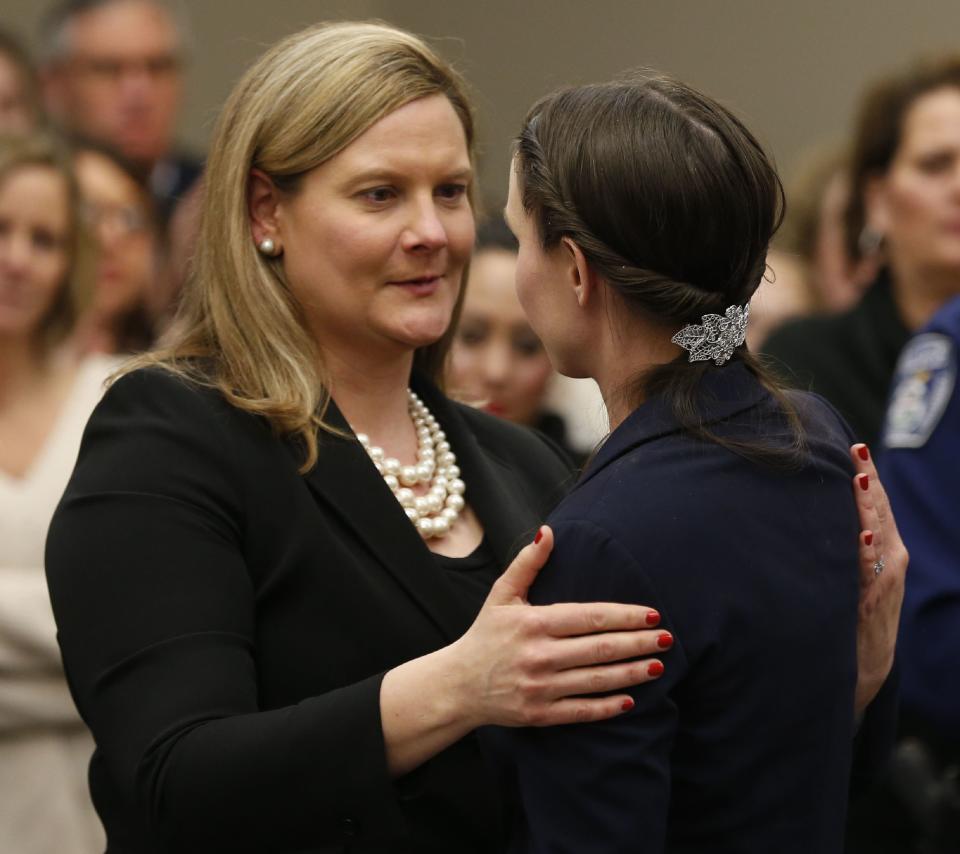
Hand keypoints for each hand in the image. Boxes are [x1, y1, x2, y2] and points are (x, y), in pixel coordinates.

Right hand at [449, 525, 668, 729]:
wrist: (456, 685)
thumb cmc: (484, 635)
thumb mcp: (501, 594)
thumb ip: (527, 563)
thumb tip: (548, 531)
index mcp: (533, 623)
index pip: (589, 617)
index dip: (624, 616)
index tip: (652, 614)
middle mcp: (539, 655)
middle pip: (600, 648)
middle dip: (638, 643)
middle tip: (668, 639)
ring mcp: (540, 687)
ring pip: (596, 680)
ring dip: (631, 673)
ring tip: (658, 666)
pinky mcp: (539, 714)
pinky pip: (581, 711)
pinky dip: (607, 706)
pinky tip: (631, 700)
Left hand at [850, 443, 907, 715]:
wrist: (865, 663)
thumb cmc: (851, 611)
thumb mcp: (850, 571)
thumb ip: (844, 544)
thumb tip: (815, 507)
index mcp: (883, 548)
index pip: (875, 504)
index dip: (866, 475)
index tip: (853, 446)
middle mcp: (889, 560)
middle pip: (878, 512)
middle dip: (867, 481)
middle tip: (856, 451)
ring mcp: (884, 580)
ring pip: (877, 535)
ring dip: (867, 508)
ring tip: (858, 479)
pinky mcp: (874, 601)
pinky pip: (870, 572)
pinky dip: (867, 552)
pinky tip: (860, 535)